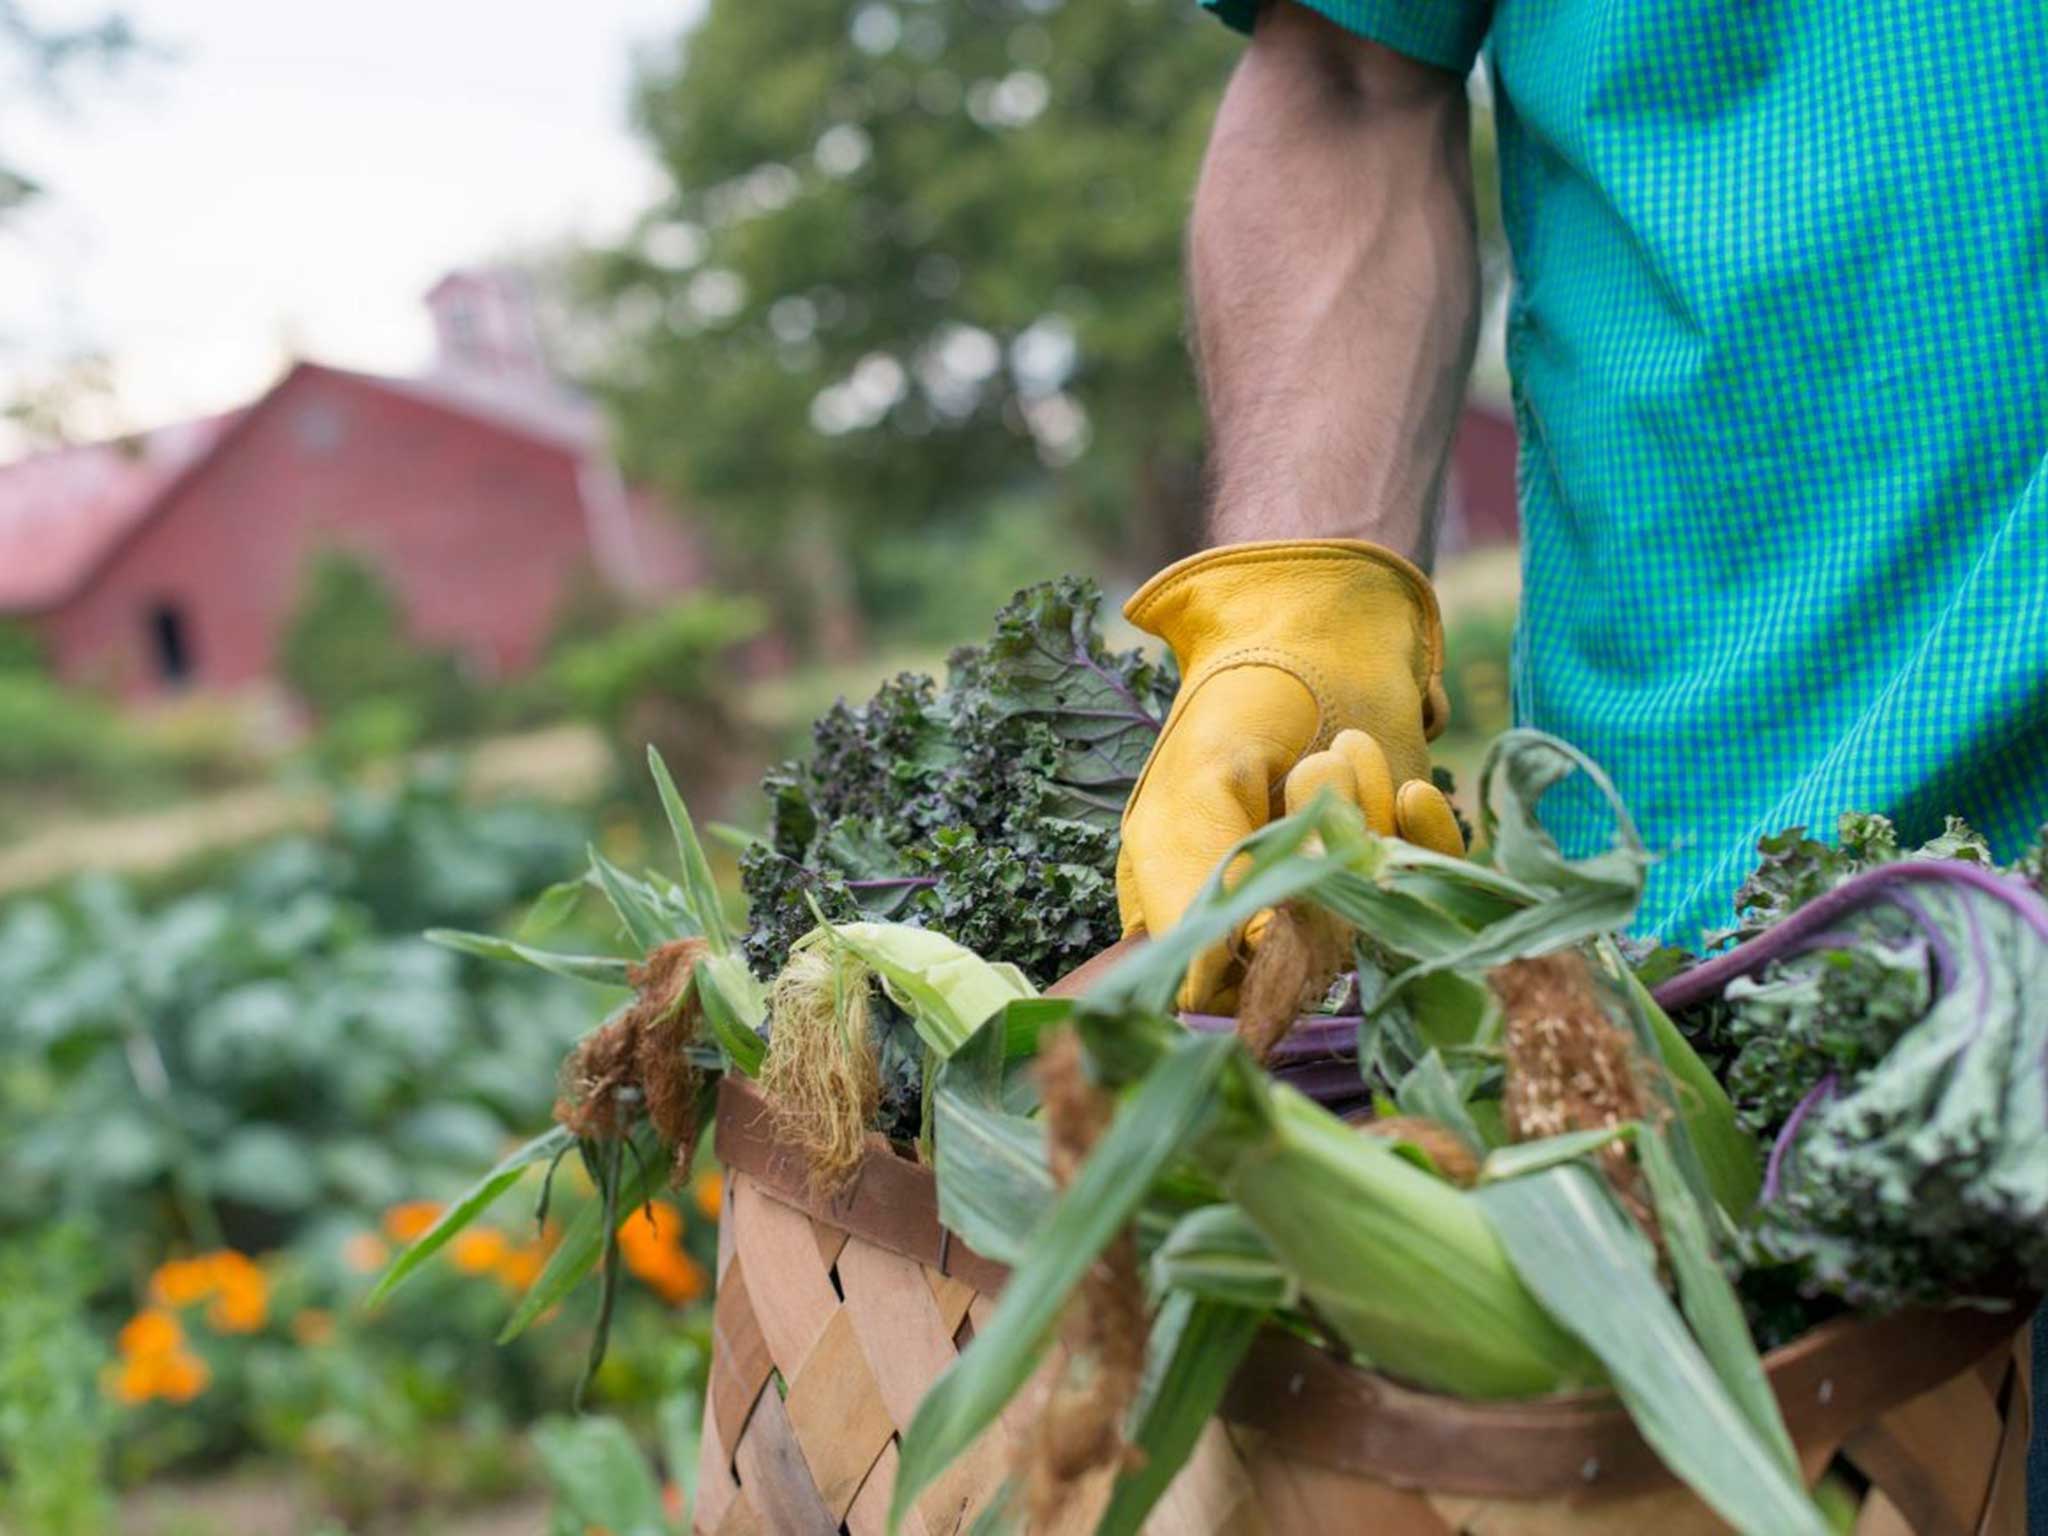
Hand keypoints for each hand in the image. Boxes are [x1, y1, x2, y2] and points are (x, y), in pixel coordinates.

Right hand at [1116, 540, 1463, 1009]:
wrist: (1322, 628)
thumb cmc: (1241, 700)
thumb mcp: (1205, 780)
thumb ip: (1209, 870)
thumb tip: (1234, 969)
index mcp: (1188, 903)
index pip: (1218, 992)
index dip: (1253, 962)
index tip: (1277, 899)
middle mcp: (1264, 914)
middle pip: (1308, 955)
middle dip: (1319, 858)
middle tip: (1312, 764)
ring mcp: (1341, 894)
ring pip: (1373, 918)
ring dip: (1369, 828)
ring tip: (1345, 747)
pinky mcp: (1405, 867)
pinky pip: (1430, 891)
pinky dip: (1428, 841)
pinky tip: (1415, 791)